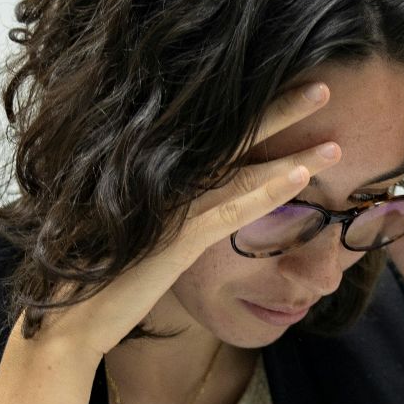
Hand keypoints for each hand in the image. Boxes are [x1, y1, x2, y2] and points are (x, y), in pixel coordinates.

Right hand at [22, 83, 341, 361]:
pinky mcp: (175, 240)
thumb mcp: (142, 236)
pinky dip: (268, 191)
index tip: (292, 90)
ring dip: (292, 153)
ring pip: (242, 170)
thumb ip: (169, 213)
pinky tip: (302, 178)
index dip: (257, 111)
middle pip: (234, 136)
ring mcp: (171, 207)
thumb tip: (195, 202)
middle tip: (324, 85)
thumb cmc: (102, 277)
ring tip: (335, 141)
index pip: (219, 135)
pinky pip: (231, 211)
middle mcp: (166, 182)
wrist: (68, 318)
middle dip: (281, 110)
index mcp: (161, 177)